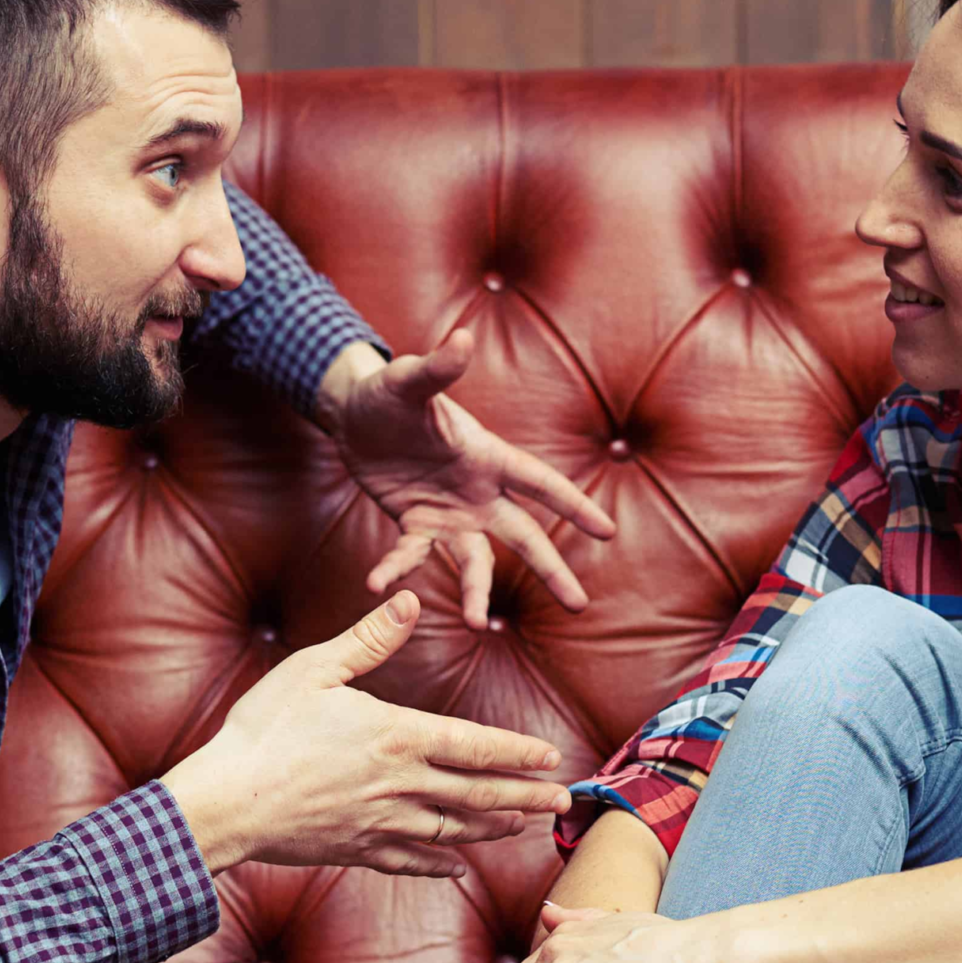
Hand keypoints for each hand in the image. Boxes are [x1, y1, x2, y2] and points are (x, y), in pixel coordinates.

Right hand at [163, 591, 568, 876]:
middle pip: (480, 793)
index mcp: (398, 735)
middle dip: (526, 798)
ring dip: (494, 828)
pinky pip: (412, 861)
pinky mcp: (358, 851)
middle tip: (563, 804)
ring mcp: (382, 823)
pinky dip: (440, 864)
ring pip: (455, 830)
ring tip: (523, 827)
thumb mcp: (315, 668)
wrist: (226, 803)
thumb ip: (369, 639)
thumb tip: (410, 599)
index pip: (476, 744)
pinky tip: (457, 866)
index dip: (518, 752)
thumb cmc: (264, 730)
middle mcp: (402, 784)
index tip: (550, 757)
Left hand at [316, 333, 617, 624]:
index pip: (539, 483)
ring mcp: (448, 513)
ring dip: (475, 592)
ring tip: (476, 625)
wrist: (353, 414)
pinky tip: (378, 587)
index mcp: (487, 456)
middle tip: (579, 606)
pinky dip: (397, 571)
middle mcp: (476, 491)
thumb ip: (437, 368)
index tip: (608, 531)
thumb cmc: (388, 392)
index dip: (573, 505)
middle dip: (551, 569)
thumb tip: (461, 337)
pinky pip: (412, 556)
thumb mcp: (409, 381)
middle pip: (523, 535)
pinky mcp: (415, 526)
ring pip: (474, 560)